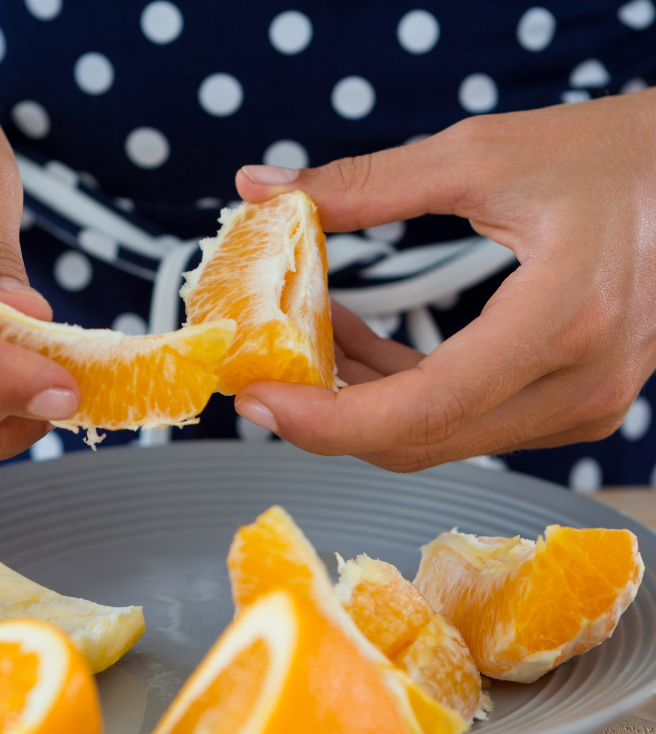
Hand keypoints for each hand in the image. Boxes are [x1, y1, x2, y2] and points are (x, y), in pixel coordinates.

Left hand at [233, 89, 655, 470]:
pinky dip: (401, 392)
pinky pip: (464, 420)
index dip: (328, 420)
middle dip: (328, 415)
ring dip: (361, 400)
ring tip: (307, 340)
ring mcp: (579, 405)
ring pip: (437, 437)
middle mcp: (578, 385)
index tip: (260, 398)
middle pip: (421, 439)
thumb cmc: (611, 156)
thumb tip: (261, 188)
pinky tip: (360, 344)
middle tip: (264, 373)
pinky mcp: (570, 403)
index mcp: (564, 320)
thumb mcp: (480, 156)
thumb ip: (364, 182)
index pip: (425, 408)